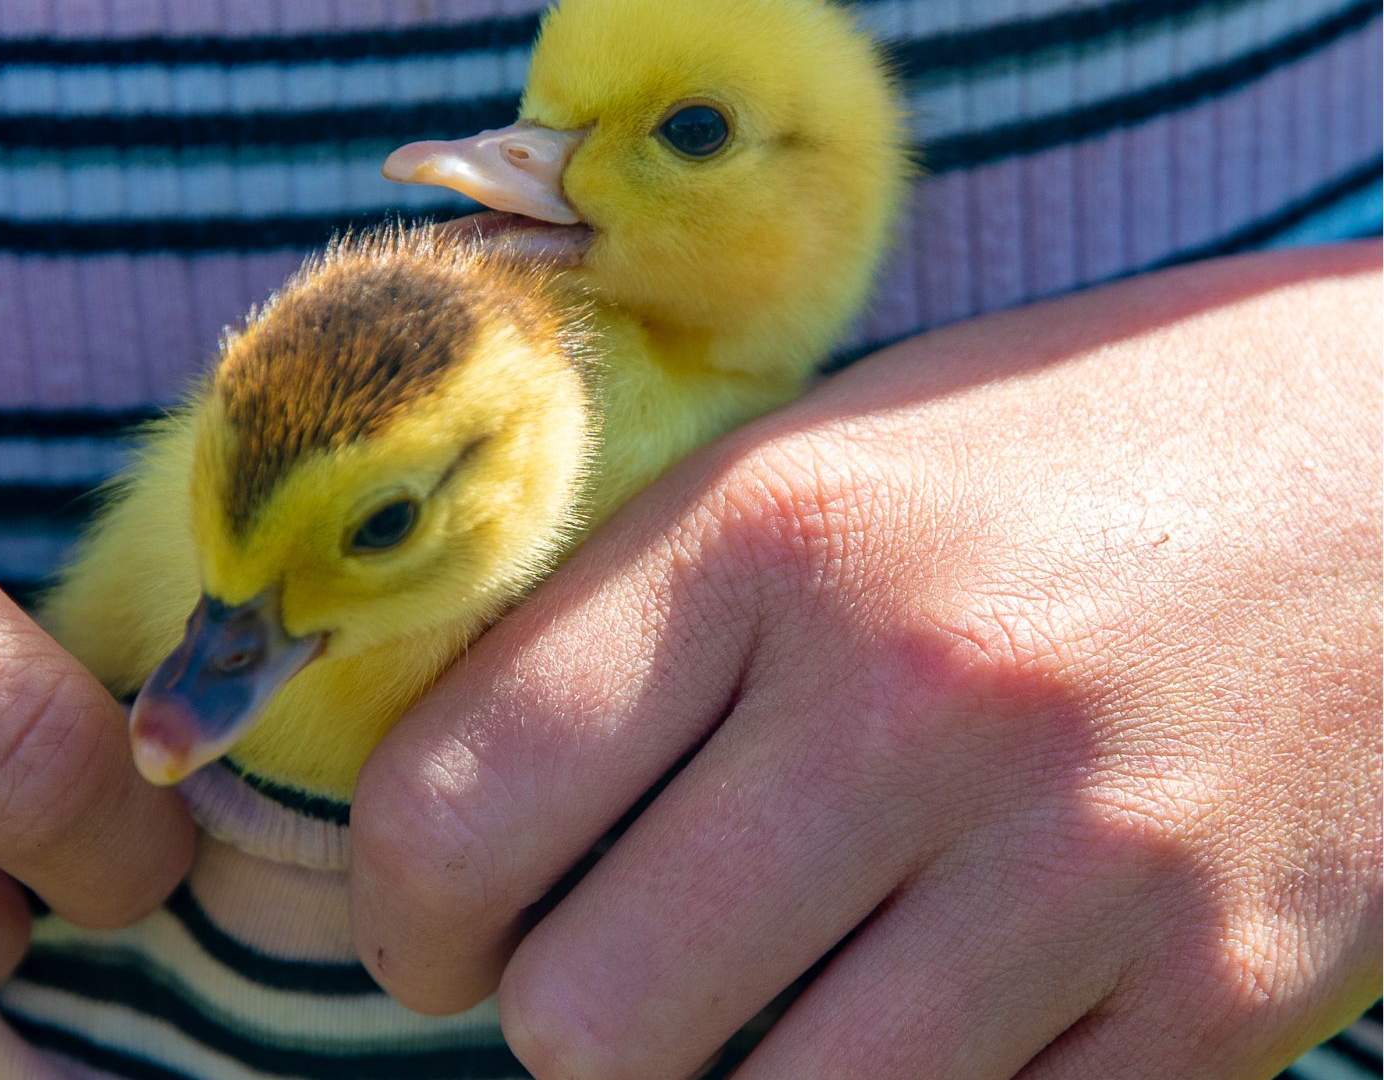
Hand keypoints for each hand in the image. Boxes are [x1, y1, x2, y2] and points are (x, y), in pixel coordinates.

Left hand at [350, 241, 1380, 1078]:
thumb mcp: (825, 461)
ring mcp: (1081, 867)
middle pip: (583, 1019)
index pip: (456, 807)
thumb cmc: (1066, 455)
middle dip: (564, 1015)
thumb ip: (626, 627)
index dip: (402, 911)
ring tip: (767, 992)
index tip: (437, 929)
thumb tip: (447, 821)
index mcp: (773, 535)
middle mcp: (915, 699)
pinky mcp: (1217, 998)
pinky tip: (923, 1011)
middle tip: (611, 961)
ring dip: (726, 1079)